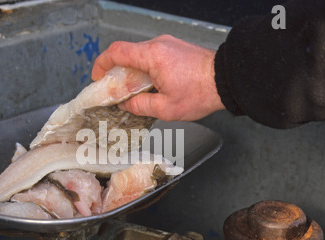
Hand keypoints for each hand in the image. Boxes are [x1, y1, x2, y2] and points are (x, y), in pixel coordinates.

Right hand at [91, 35, 224, 120]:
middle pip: (126, 54)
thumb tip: (126, 105)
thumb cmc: (202, 92)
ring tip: (133, 93)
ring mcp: (167, 45)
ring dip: (131, 73)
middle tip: (114, 92)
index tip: (97, 78)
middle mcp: (158, 45)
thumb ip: (140, 106)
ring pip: (139, 56)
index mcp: (153, 56)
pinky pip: (151, 57)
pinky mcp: (174, 49)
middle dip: (116, 73)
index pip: (116, 52)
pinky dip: (144, 70)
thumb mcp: (166, 108)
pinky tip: (148, 87)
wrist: (227, 80)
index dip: (101, 64)